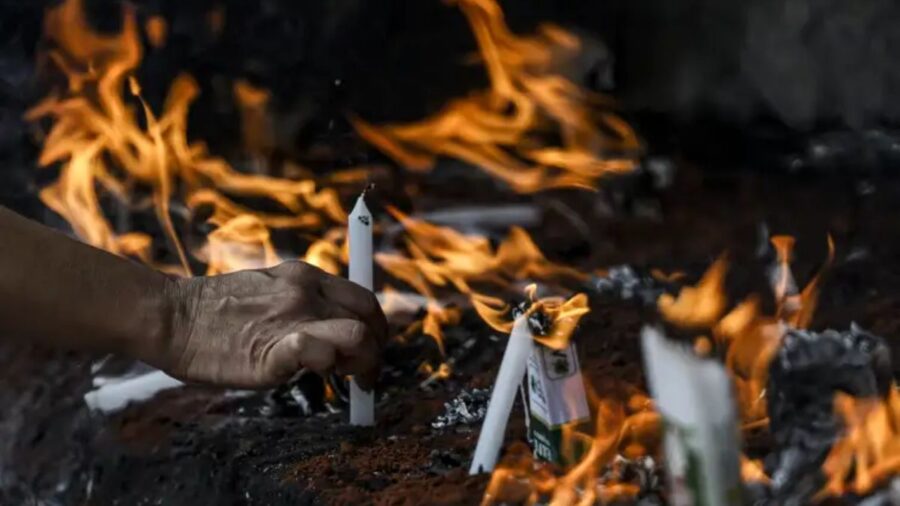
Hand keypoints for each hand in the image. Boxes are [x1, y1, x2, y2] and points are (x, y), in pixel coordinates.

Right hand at [151, 261, 386, 388]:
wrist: (171, 316)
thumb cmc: (214, 312)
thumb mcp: (269, 289)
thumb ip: (301, 301)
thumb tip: (331, 328)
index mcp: (305, 277)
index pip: (364, 299)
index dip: (376, 327)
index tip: (371, 348)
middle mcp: (306, 293)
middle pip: (370, 319)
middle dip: (376, 350)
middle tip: (364, 374)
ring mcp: (292, 319)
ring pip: (358, 336)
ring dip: (362, 363)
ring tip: (345, 380)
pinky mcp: (274, 350)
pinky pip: (317, 351)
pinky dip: (327, 365)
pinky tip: (317, 375)